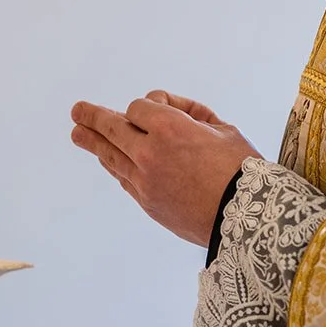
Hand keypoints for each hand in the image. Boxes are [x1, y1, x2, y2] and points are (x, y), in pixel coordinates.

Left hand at [70, 90, 262, 246]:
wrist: (247, 221)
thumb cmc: (243, 171)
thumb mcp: (224, 130)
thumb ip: (192, 113)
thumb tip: (168, 107)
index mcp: (171, 130)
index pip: (139, 107)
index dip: (148, 104)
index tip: (159, 106)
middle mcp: (151, 154)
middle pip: (113, 128)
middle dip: (93, 117)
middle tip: (78, 111)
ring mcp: (145, 181)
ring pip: (111, 156)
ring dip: (93, 142)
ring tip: (78, 133)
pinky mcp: (148, 203)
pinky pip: (124, 179)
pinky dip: (116, 166)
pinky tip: (108, 160)